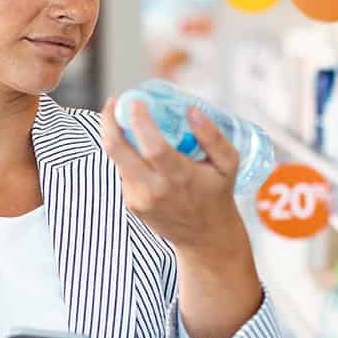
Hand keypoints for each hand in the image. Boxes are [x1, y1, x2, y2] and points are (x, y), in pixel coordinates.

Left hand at [100, 97, 248, 255]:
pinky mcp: (130, 203)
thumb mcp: (228, 164)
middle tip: (114, 102)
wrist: (204, 237)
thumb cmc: (217, 195)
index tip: (136, 99)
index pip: (152, 145)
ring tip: (127, 119)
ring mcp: (138, 198)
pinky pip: (122, 171)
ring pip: (115, 158)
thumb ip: (212, 136)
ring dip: (116, 135)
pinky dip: (126, 155)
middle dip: (110, 121)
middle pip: (117, 150)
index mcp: (179, 177)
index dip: (140, 120)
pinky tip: (138, 148)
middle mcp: (154, 189)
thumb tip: (191, 109)